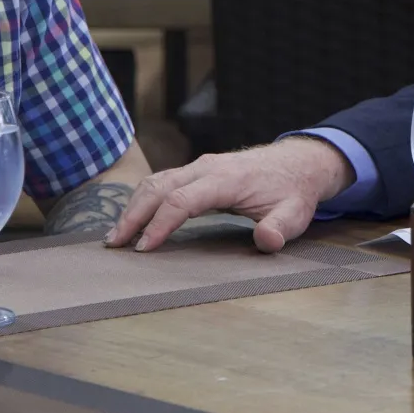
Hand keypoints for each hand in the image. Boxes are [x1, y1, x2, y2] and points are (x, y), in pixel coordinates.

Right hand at [106, 136, 353, 252]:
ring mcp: (199, 167)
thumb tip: (267, 241)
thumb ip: (280, 228)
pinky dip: (143, 199)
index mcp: (226, 179)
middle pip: (158, 187)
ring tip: (116, 236)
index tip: (144, 248)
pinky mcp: (196, 171)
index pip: (182, 200)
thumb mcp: (295, 214)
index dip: (160, 224)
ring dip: (133, 207)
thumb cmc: (293, 192)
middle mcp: (206, 168)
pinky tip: (133, 219)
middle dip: (133, 215)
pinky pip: (162, 182)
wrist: (298, 164)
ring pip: (156, 181)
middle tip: (114, 244)